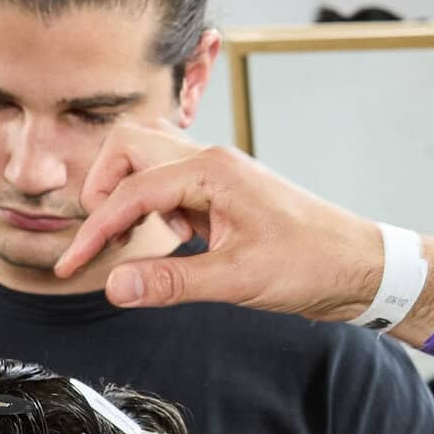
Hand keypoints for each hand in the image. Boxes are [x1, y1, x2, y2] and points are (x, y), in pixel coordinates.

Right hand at [55, 124, 385, 321]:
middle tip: (101, 235)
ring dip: (128, 195)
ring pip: (150, 162)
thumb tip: (117, 286)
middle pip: (130, 147)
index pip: (130, 190)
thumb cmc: (314, 263)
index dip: (96, 229)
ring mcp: (218, 175)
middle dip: (103, 187)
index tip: (74, 263)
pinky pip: (172, 186)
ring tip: (131, 241)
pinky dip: (154, 208)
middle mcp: (212, 162)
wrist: (359, 267)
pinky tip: (170, 243)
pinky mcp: (224, 195)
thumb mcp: (239, 280)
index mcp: (213, 171)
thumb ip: (173, 282)